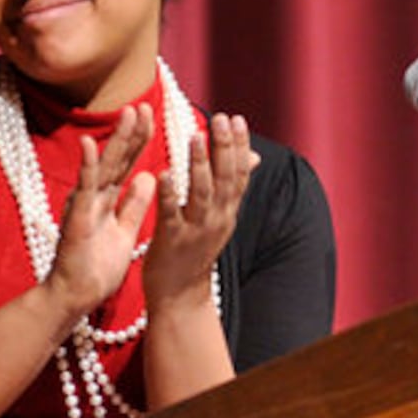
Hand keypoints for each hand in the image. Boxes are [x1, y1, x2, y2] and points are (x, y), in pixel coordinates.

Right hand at [45, 103, 156, 318]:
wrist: (75, 297)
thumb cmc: (96, 267)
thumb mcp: (124, 230)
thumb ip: (134, 204)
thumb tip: (149, 178)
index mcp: (108, 199)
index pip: (128, 163)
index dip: (140, 140)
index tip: (153, 115)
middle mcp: (95, 196)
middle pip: (118, 158)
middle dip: (132, 132)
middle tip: (144, 104)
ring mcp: (85, 205)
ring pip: (103, 166)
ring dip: (116, 140)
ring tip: (128, 113)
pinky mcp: (76, 219)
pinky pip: (83, 190)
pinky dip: (86, 166)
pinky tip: (87, 144)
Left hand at [143, 113, 258, 310]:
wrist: (179, 297)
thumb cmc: (193, 251)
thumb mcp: (218, 218)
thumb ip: (230, 188)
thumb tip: (253, 156)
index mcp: (226, 212)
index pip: (239, 174)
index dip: (239, 146)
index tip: (237, 119)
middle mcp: (216, 219)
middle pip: (224, 179)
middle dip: (224, 147)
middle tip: (222, 119)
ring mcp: (195, 231)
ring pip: (201, 193)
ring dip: (200, 164)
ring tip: (196, 136)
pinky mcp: (171, 241)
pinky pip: (171, 214)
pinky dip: (169, 193)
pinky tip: (164, 173)